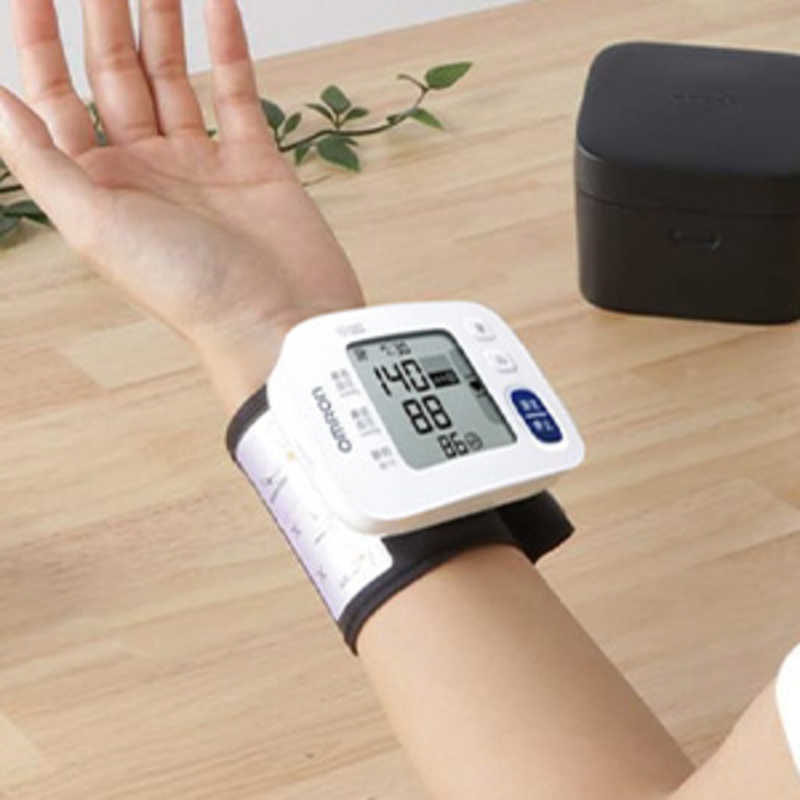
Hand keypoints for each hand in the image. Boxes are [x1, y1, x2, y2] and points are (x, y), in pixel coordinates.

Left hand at [0, 0, 365, 411]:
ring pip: (175, 77)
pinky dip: (229, 48)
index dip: (38, 41)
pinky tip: (218, 5)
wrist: (278, 320)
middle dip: (104, 16)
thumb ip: (41, 159)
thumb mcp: (95, 226)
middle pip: (116, 76)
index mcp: (101, 187)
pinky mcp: (255, 163)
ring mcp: (203, 164)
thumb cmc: (188, 289)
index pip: (57, 99)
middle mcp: (147, 170)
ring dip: (164, 21)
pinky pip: (236, 93)